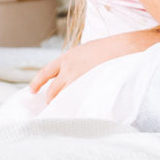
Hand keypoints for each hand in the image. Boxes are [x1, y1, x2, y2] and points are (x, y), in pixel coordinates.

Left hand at [29, 32, 159, 103]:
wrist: (127, 48)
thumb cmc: (112, 48)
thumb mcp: (88, 50)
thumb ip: (77, 63)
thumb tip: (72, 75)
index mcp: (68, 58)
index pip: (45, 73)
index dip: (37, 82)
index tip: (32, 91)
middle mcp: (69, 70)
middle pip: (52, 91)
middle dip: (51, 99)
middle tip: (54, 104)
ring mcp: (79, 82)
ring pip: (63, 99)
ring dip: (63, 105)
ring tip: (66, 110)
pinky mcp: (89, 91)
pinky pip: (77, 104)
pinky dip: (76, 108)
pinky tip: (78, 111)